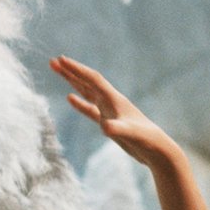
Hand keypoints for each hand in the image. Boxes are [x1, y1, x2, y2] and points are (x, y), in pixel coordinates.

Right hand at [49, 55, 182, 169]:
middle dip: (70, 71)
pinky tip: (70, 98)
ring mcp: (109, 111)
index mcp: (114, 99)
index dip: (77, 69)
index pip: (92, 79)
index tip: (61, 60)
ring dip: (73, 82)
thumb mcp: (130, 134)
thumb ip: (118, 129)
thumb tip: (105, 127)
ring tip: (59, 72)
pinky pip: (90, 109)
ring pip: (87, 92)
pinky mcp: (108, 122)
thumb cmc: (145, 140)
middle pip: (87, 81)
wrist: (156, 149)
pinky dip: (80, 103)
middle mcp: (111, 101)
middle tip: (53, 62)